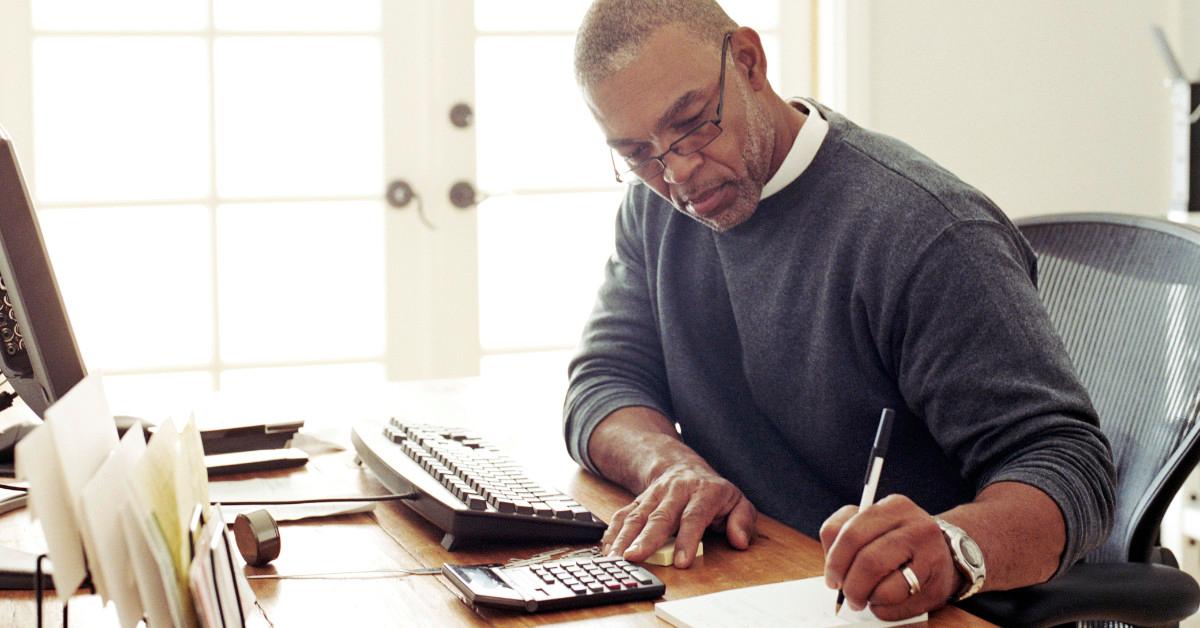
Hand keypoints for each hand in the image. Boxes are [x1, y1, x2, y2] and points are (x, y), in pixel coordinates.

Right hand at [600, 458, 756, 567]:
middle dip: (646, 539)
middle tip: (635, 558)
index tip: (681, 562)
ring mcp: (654, 495)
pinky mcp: (638, 501)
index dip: (687, 539)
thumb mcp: (737, 502)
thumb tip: (740, 540)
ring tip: (617, 558)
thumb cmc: (712, 492)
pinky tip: (607, 549)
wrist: (682, 467)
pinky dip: (612, 532)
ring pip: (637, 516)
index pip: (694, 516)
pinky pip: (623, 515)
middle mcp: (675, 491)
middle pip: (660, 516)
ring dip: (624, 537)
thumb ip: (743, 520)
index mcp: (703, 492)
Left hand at [820, 495, 959, 619]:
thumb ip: (845, 534)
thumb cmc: (898, 540)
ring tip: (866, 597)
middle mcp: (917, 526)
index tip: (832, 577)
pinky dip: (883, 610)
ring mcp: (932, 556)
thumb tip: (832, 568)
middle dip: (850, 585)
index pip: (851, 533)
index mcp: (894, 506)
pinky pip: (899, 606)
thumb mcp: (873, 524)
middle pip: (868, 561)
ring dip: (867, 598)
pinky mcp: (938, 585)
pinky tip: (885, 601)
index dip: (835, 560)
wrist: (947, 553)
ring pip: (883, 588)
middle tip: (846, 594)